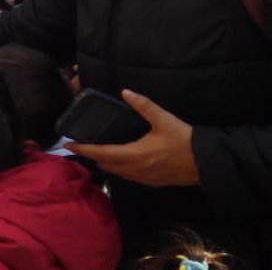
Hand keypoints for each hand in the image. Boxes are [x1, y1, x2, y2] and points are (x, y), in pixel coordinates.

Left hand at [67, 89, 198, 187]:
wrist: (207, 163)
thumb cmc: (184, 140)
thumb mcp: (163, 119)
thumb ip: (143, 105)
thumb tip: (125, 91)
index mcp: (134, 154)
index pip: (101, 153)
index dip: (83, 149)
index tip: (67, 144)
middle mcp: (135, 169)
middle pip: (106, 165)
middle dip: (92, 156)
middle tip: (80, 146)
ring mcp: (144, 179)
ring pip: (117, 173)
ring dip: (106, 163)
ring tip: (97, 152)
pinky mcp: (153, 182)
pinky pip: (129, 177)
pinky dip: (119, 169)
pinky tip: (120, 161)